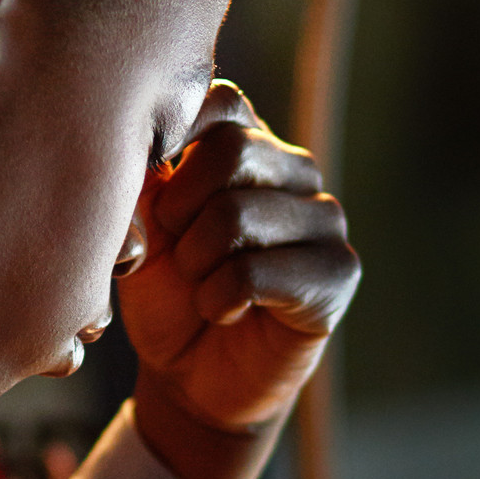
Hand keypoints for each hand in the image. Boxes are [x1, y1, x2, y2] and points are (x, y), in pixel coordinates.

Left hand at [118, 83, 357, 478]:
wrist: (194, 378)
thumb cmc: (168, 294)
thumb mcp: (141, 230)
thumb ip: (143, 183)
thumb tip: (146, 156)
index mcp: (248, 142)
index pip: (221, 99)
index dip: (173, 141)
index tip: (152, 194)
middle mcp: (295, 170)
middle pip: (231, 151)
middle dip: (179, 212)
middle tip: (176, 253)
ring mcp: (324, 219)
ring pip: (240, 214)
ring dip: (197, 264)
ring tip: (200, 288)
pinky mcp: (338, 272)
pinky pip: (257, 272)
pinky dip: (218, 300)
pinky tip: (222, 312)